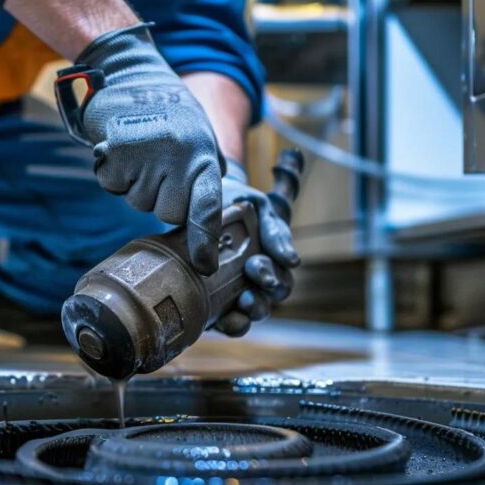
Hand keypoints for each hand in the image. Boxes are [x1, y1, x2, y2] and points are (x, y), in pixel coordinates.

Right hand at [75, 24, 223, 274]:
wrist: (130, 75)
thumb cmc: (169, 114)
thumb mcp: (200, 138)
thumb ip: (203, 176)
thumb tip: (205, 221)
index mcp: (202, 153)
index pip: (206, 205)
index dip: (205, 239)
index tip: (206, 266)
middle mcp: (176, 156)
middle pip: (168, 212)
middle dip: (163, 199)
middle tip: (159, 167)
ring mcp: (145, 155)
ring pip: (138, 202)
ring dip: (137, 184)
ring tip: (141, 152)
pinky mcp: (114, 153)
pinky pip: (113, 186)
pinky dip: (114, 174)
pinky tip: (122, 150)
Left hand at [213, 161, 299, 336]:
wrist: (190, 218)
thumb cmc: (228, 203)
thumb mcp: (253, 193)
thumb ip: (279, 186)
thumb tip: (294, 159)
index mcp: (272, 251)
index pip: (285, 259)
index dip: (284, 255)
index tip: (285, 256)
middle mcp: (261, 275)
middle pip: (278, 288)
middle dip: (271, 281)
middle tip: (255, 269)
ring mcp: (242, 292)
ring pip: (259, 308)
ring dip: (256, 306)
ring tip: (244, 299)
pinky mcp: (221, 309)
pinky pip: (234, 324)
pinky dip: (234, 324)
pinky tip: (227, 319)